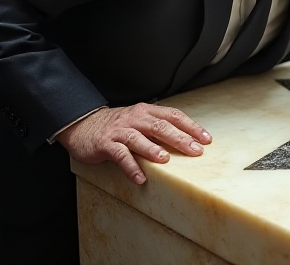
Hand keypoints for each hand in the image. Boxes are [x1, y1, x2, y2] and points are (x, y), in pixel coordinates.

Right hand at [56, 104, 211, 184]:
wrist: (83, 125)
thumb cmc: (118, 127)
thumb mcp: (140, 122)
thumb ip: (159, 129)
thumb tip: (187, 141)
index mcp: (147, 112)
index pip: (173, 116)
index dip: (191, 126)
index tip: (206, 139)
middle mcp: (135, 119)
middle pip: (160, 126)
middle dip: (179, 138)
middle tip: (195, 150)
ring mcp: (120, 131)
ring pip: (138, 138)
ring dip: (152, 149)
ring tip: (165, 159)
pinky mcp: (106, 144)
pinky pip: (119, 155)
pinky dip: (130, 167)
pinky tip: (140, 178)